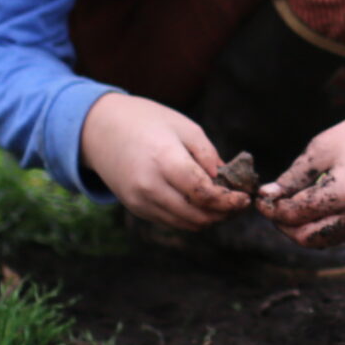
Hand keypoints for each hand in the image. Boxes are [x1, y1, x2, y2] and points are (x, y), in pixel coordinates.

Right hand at [80, 93, 252, 230]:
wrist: (99, 129)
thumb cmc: (147, 121)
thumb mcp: (184, 128)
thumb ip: (208, 156)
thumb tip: (229, 181)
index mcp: (164, 160)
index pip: (203, 194)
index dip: (228, 201)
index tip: (245, 198)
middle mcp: (150, 186)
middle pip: (197, 215)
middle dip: (223, 213)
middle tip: (239, 204)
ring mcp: (140, 200)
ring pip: (185, 223)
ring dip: (208, 219)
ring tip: (224, 205)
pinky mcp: (135, 207)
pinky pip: (170, 221)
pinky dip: (190, 217)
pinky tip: (201, 204)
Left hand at [261, 101, 344, 246]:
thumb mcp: (321, 150)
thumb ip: (292, 178)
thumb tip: (266, 197)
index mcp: (343, 194)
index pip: (294, 213)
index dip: (271, 207)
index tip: (259, 196)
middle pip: (304, 238)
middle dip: (283, 224)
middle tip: (271, 205)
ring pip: (320, 242)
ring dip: (299, 229)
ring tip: (288, 206)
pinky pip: (336, 236)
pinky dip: (318, 228)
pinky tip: (308, 208)